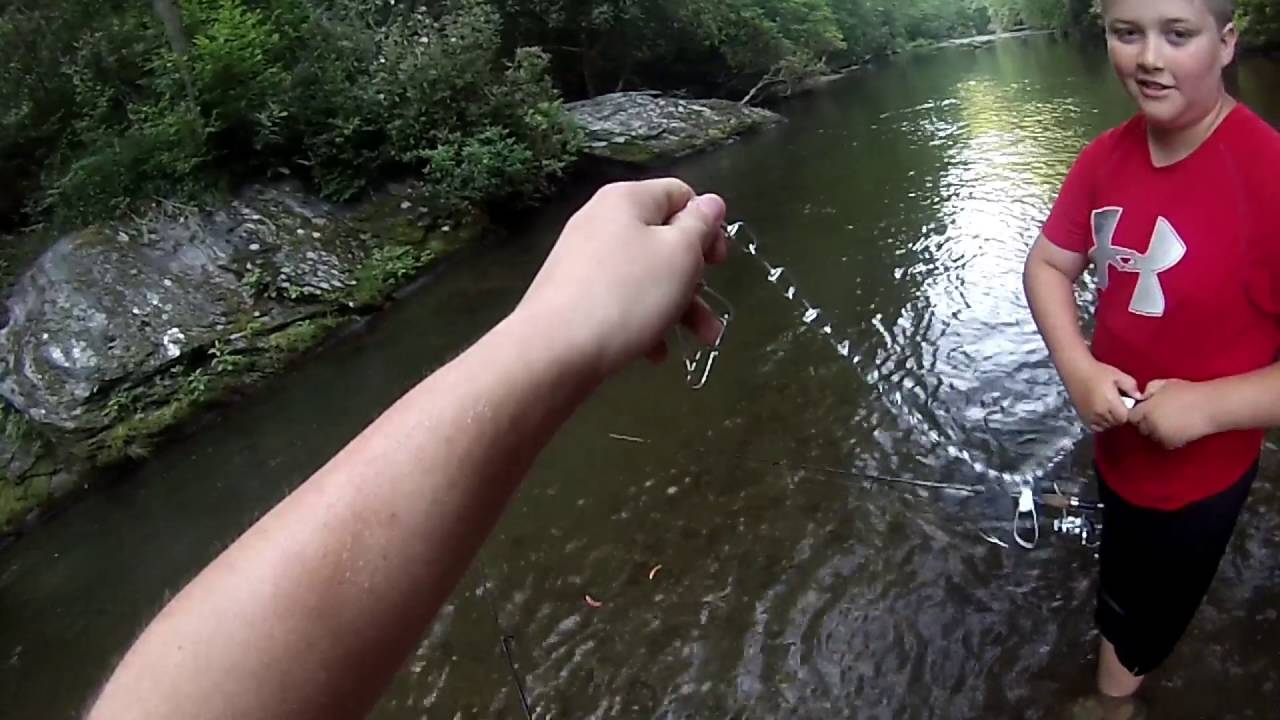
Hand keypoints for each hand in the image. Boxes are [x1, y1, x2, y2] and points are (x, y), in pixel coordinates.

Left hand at [514, 179, 727, 377]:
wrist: (554, 350)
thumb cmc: (627, 295)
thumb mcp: (679, 256)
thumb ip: (700, 226)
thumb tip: (710, 203)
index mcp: (627, 200)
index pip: (680, 195)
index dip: (708, 225)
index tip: (720, 262)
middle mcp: (602, 222)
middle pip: (664, 240)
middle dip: (696, 277)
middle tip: (711, 306)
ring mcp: (584, 260)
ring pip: (646, 276)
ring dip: (679, 307)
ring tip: (703, 341)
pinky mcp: (574, 295)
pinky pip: (621, 299)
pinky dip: (644, 320)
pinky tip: (655, 353)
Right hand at [1061, 357, 1139, 432]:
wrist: (1076, 371)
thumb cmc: (1098, 372)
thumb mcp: (1118, 375)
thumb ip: (1131, 386)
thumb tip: (1139, 397)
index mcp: (1110, 402)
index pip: (1125, 418)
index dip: (1128, 412)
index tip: (1126, 404)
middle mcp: (1100, 413)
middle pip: (1116, 423)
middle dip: (1119, 416)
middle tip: (1118, 405)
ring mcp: (1090, 416)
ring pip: (1106, 426)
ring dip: (1110, 420)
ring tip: (1109, 408)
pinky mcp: (1082, 417)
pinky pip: (1095, 427)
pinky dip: (1100, 423)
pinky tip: (1101, 414)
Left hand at [1129, 379, 1217, 448]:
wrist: (1211, 406)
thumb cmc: (1189, 392)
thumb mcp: (1166, 384)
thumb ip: (1149, 389)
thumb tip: (1142, 396)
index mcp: (1146, 409)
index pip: (1132, 417)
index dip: (1139, 413)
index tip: (1147, 410)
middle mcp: (1150, 424)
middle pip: (1140, 427)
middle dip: (1147, 422)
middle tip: (1161, 416)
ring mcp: (1160, 435)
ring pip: (1152, 436)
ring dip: (1157, 431)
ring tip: (1171, 422)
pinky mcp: (1171, 443)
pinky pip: (1164, 443)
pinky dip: (1168, 438)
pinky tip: (1178, 429)